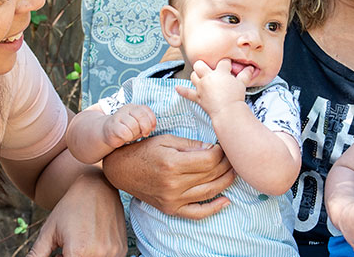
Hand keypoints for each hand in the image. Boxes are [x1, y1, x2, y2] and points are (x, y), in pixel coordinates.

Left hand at [25, 171, 126, 256]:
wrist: (96, 188)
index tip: (58, 254)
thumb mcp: (49, 232)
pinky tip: (88, 244)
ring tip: (76, 246)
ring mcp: (113, 252)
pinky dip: (95, 256)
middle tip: (63, 252)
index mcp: (78, 251)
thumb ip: (37, 253)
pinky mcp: (121, 250)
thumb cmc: (69, 208)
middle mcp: (99, 254)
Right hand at [100, 104, 155, 149]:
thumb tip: (152, 128)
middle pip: (141, 116)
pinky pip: (125, 132)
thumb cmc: (126, 129)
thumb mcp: (138, 125)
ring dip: (135, 133)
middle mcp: (126, 109)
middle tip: (144, 134)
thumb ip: (146, 123)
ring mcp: (118, 116)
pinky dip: (128, 137)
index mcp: (134, 107)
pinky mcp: (113, 126)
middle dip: (145, 127)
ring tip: (132, 135)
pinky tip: (125, 138)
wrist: (108, 132)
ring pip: (133, 125)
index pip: (146, 110)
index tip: (151, 129)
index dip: (152, 120)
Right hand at [101, 135, 234, 219]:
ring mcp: (172, 199)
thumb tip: (213, 149)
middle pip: (211, 175)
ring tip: (232, 172)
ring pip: (209, 191)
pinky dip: (214, 208)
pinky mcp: (171, 208)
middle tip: (231, 157)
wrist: (121, 169)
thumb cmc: (143, 151)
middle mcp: (173, 183)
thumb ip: (190, 145)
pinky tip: (226, 201)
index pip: (209, 160)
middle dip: (225, 164)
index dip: (220, 152)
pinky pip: (197, 213)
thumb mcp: (166, 140)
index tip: (222, 147)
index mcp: (172, 163)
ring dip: (226, 182)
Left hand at [173, 58, 251, 111]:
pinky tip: (177, 88)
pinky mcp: (198, 97)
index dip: (226, 63)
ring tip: (201, 77)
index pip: (222, 62)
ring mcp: (201, 87)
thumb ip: (245, 75)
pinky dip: (182, 90)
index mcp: (220, 72)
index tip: (228, 65)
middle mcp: (208, 77)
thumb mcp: (242, 84)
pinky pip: (187, 93)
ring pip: (193, 76)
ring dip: (196, 75)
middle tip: (209, 69)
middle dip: (203, 65)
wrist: (228, 111)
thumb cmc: (236, 97)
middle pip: (200, 65)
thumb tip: (251, 69)